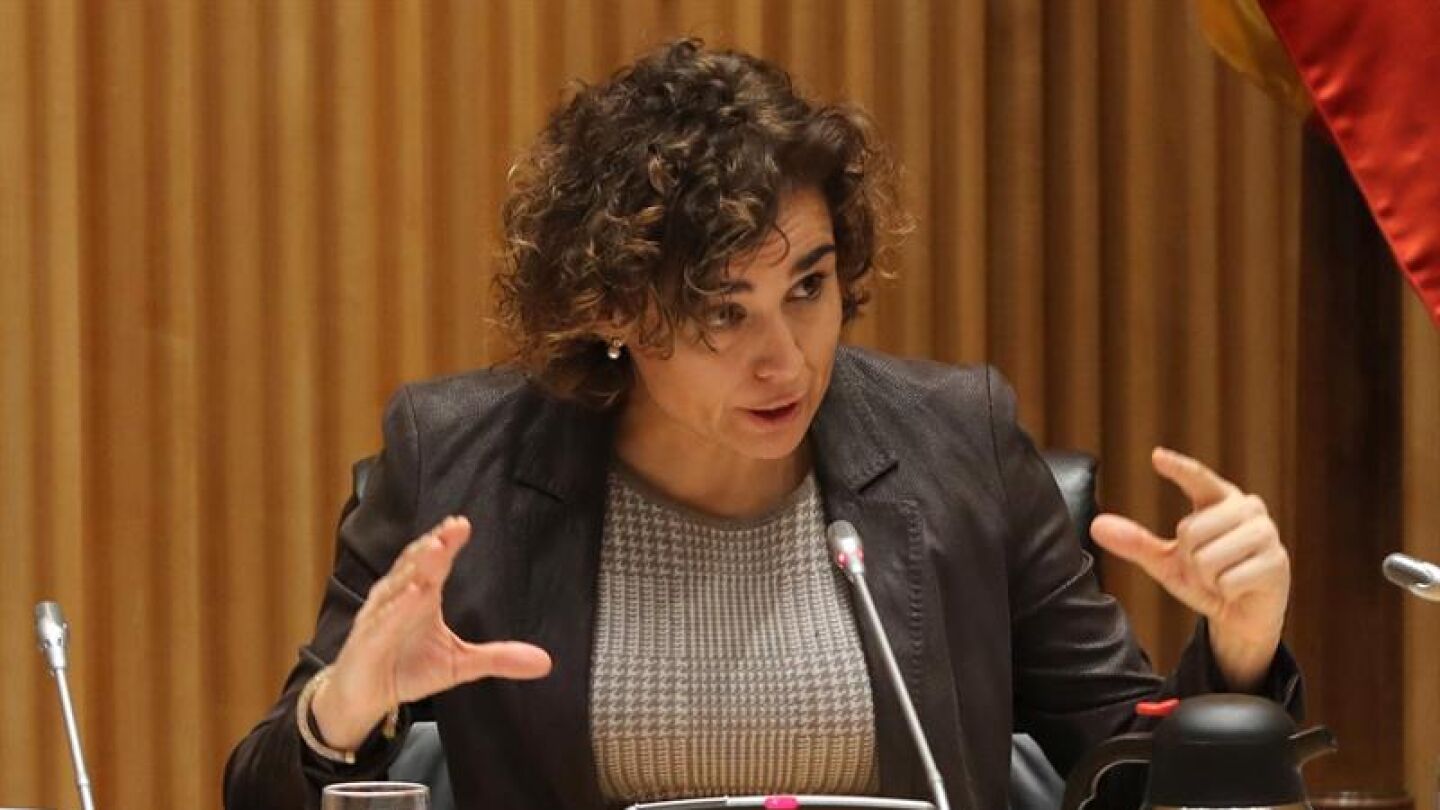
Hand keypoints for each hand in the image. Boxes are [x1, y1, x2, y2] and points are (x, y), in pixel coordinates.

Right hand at [311, 516, 551, 748]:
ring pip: (398, 588)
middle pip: (416, 567)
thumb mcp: (460, 664)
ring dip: (415, 568)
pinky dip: (397, 609)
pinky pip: (383, 623)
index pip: (435, 563)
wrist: (364, 698)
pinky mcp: (366, 643)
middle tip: (452, 528)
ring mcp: (379, 619)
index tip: (463, 524)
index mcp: (421, 596)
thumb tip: (545, 662)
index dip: (447, 542)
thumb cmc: (408, 668)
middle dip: (434, 546)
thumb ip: (499, 658)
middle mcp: (398, 599)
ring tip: (435, 549)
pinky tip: (412, 595)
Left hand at [1089, 447, 1290, 691]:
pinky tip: (1239, 589)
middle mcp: (1247, 508)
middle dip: (1190, 560)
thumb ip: (1136, 542)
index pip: (1198, 479)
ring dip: (1208, 578)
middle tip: (1206, 569)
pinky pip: (1228, 580)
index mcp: (1219, 500)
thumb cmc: (1207, 579)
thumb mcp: (1166, 561)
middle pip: (1191, 531)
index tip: (1156, 456)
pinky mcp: (1277, 562)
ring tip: (1222, 578)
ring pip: (1209, 558)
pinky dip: (1225, 592)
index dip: (1179, 468)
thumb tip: (1096, 525)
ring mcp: (1266, 533)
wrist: (1242, 614)